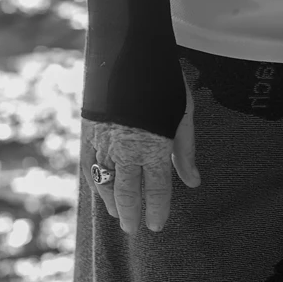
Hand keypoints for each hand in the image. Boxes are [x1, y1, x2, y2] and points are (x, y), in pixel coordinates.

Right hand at [85, 80, 199, 234]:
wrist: (128, 52)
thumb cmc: (164, 82)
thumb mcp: (183, 113)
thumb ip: (185, 151)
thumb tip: (193, 182)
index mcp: (154, 145)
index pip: (156, 188)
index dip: (157, 209)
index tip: (156, 225)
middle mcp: (126, 148)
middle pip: (127, 192)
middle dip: (131, 214)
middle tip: (135, 230)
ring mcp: (104, 141)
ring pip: (105, 182)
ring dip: (111, 202)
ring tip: (119, 215)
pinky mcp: (89, 132)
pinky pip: (89, 165)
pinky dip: (95, 181)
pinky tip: (100, 189)